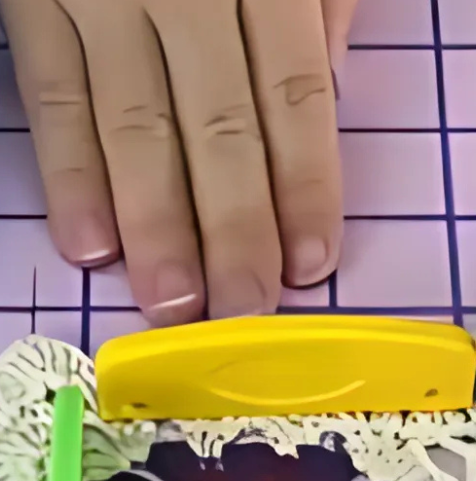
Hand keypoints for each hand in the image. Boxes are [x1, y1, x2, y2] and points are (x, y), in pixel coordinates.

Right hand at [0, 0, 359, 324]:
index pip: (295, 99)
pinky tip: (90, 239)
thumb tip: (333, 84)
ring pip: (133, 123)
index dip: (306, 188)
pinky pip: (51, 89)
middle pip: (219, 129)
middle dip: (234, 230)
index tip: (313, 262)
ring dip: (154, 223)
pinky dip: (68, 169)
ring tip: (174, 301)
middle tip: (243, 308)